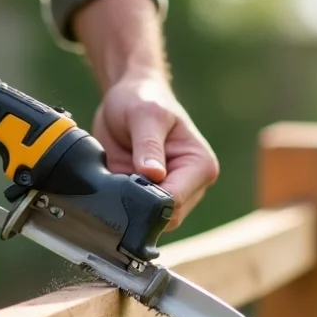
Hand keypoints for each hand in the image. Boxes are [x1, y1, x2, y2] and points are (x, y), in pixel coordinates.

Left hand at [92, 76, 218, 229]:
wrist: (129, 97)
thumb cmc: (143, 99)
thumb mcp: (145, 115)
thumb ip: (148, 145)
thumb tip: (153, 175)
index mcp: (200, 165)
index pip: (175, 200)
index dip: (148, 198)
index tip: (126, 181)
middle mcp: (192, 185)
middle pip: (165, 216)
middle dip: (138, 203)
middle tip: (118, 176)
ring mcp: (173, 194)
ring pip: (151, 219)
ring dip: (129, 204)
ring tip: (118, 175)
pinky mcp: (153, 197)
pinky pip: (137, 213)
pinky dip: (123, 203)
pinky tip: (116, 182)